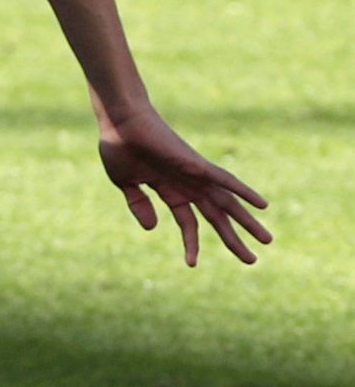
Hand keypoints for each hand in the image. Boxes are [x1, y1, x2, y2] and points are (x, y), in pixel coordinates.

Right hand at [95, 103, 269, 266]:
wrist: (120, 122)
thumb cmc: (119, 146)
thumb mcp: (125, 183)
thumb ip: (139, 204)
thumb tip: (153, 229)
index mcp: (170, 190)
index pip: (188, 223)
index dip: (191, 244)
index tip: (192, 264)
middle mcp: (188, 185)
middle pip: (217, 216)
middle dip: (233, 238)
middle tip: (252, 259)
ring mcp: (194, 175)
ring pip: (227, 203)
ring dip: (247, 222)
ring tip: (266, 240)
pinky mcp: (197, 165)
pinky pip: (226, 180)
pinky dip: (245, 192)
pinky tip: (262, 205)